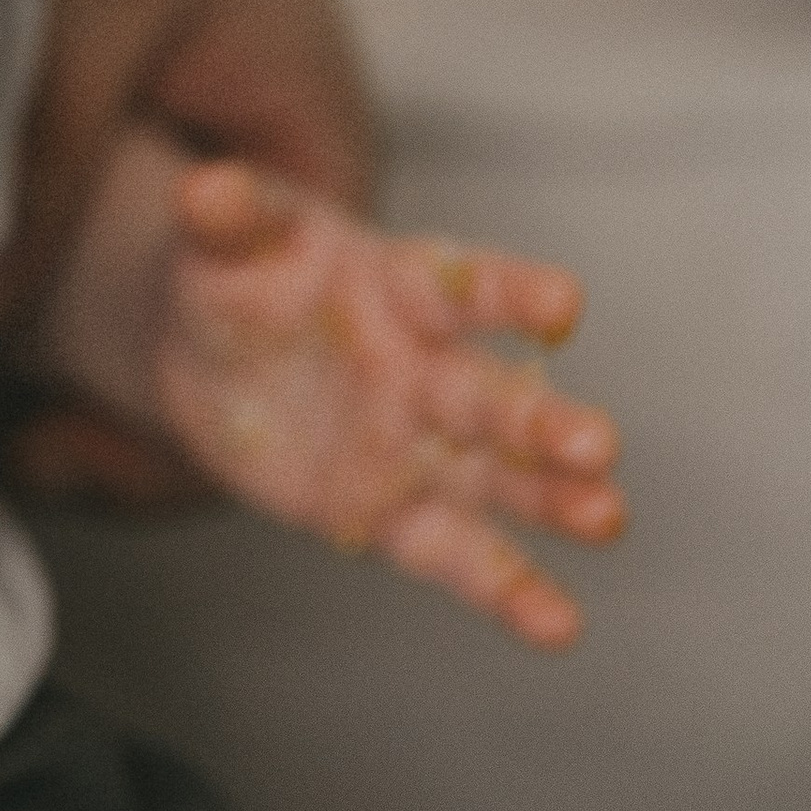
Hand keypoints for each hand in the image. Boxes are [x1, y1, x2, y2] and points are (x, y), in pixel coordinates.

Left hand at [0, 0, 374, 503]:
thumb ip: (50, 163)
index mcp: (317, 170)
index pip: (285, 390)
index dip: (170, 454)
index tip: (38, 453)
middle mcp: (274, 185)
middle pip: (207, 371)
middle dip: (97, 412)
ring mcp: (202, 150)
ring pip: (136, 308)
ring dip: (50, 345)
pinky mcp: (133, 112)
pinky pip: (92, 235)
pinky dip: (28, 269)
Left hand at [136, 155, 623, 647]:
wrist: (210, 353)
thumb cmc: (242, 279)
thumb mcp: (226, 241)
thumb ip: (227, 217)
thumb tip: (205, 186)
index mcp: (402, 287)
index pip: (466, 286)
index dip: (514, 293)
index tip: (565, 304)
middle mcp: (429, 369)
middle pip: (494, 396)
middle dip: (544, 422)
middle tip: (599, 446)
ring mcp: (417, 446)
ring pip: (496, 479)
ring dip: (553, 500)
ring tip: (606, 519)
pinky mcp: (391, 513)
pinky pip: (454, 553)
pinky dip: (506, 589)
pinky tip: (557, 624)